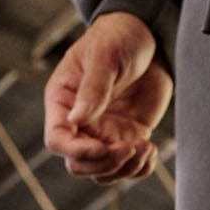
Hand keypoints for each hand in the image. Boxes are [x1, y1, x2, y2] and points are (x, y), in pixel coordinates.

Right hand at [44, 11, 171, 183]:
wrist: (146, 37)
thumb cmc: (117, 38)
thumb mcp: (105, 58)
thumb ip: (93, 89)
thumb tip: (76, 120)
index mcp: (62, 102)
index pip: (57, 140)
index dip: (78, 151)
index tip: (105, 147)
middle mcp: (80, 124)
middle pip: (79, 165)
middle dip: (105, 164)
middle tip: (131, 146)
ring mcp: (104, 133)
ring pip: (104, 172)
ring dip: (125, 169)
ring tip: (145, 146)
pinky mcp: (127, 137)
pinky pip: (129, 168)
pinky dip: (141, 168)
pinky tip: (152, 149)